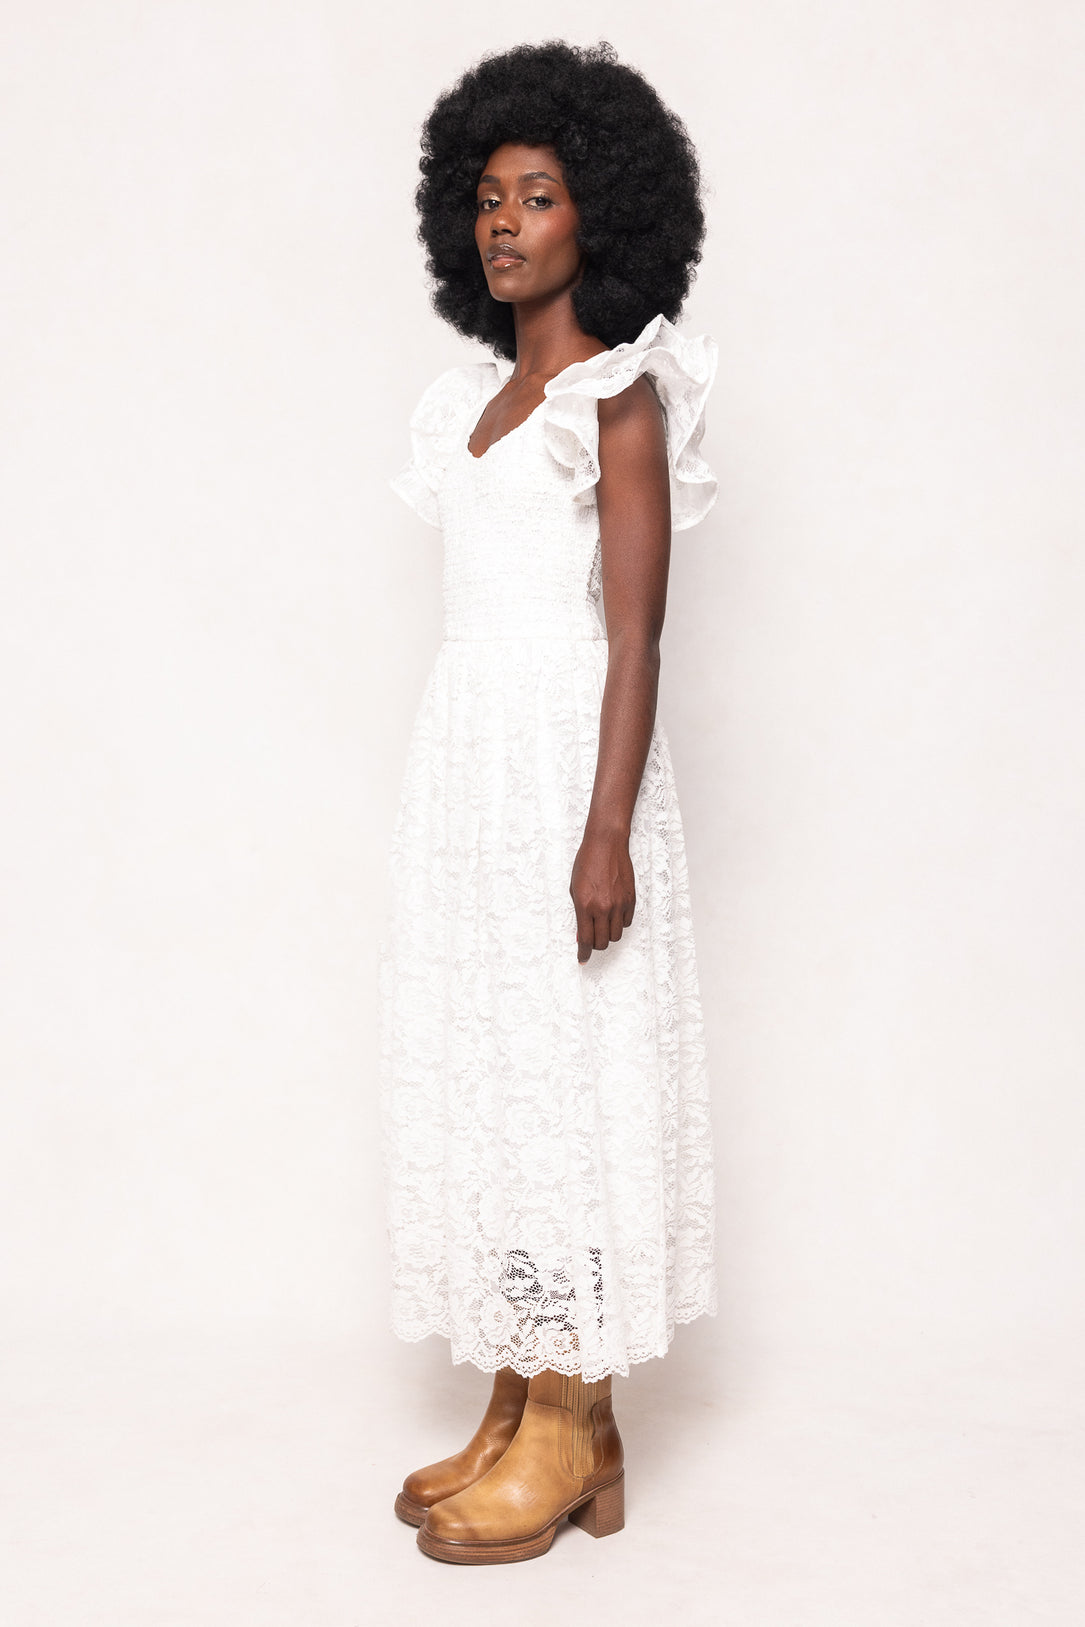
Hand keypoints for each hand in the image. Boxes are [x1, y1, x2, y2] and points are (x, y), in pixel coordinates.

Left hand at [569, 829, 635, 962]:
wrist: (606, 845)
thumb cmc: (587, 863)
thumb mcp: (575, 889)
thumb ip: (579, 914)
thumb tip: (581, 935)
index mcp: (585, 905)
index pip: (585, 940)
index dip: (583, 953)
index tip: (582, 959)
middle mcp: (603, 908)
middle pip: (602, 942)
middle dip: (595, 945)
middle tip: (591, 940)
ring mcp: (619, 904)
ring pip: (616, 935)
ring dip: (607, 935)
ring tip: (602, 926)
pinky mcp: (630, 900)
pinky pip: (627, 922)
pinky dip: (619, 924)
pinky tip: (613, 915)